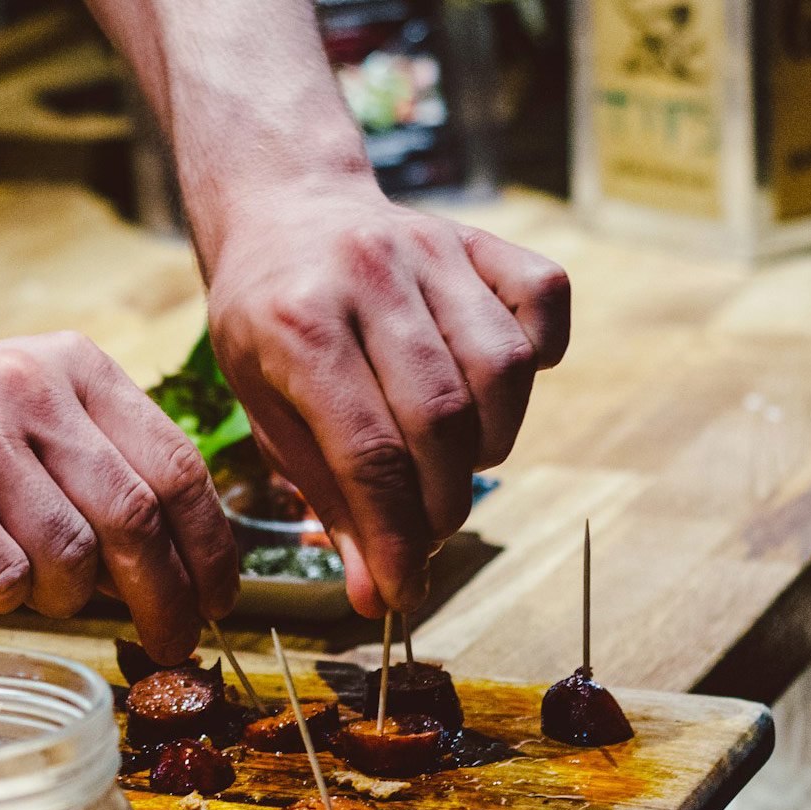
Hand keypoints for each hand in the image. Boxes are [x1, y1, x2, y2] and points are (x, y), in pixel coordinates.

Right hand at [0, 332, 237, 663]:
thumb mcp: (22, 424)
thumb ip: (98, 467)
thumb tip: (188, 562)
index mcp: (71, 366)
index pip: (177, 463)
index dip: (210, 545)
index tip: (220, 599)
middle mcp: (28, 385)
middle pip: (137, 515)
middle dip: (165, 596)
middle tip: (169, 644)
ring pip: (72, 555)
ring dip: (68, 598)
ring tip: (41, 594)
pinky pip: (2, 576)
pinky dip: (3, 599)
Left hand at [204, 175, 568, 616]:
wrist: (282, 210)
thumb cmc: (268, 328)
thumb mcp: (266, 409)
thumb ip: (325, 498)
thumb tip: (377, 598)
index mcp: (297, 325)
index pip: (368, 454)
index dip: (395, 538)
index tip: (400, 592)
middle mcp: (369, 277)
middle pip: (442, 417)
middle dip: (444, 501)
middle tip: (427, 529)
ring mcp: (430, 249)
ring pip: (503, 367)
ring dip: (491, 442)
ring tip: (453, 461)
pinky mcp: (477, 237)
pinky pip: (545, 298)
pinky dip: (542, 353)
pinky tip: (496, 388)